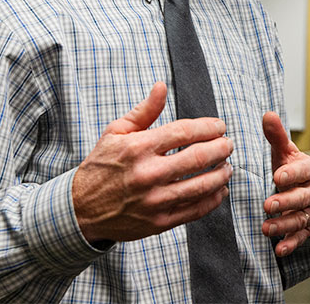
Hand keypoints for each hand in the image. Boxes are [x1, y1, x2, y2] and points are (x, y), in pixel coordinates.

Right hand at [72, 82, 233, 243]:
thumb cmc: (101, 165)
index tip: (220, 126)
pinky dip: (213, 200)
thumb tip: (161, 86)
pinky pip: (194, 211)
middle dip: (221, 148)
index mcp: (138, 148)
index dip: (208, 127)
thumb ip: (144, 111)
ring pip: (200, 186)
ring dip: (221, 174)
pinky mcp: (158, 222)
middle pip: (197, 158)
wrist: (80, 209)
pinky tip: (220, 190)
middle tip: (229, 144)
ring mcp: (154, 200)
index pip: (184, 132)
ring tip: (228, 167)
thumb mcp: (116, 132)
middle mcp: (147, 174)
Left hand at [261, 111, 309, 256]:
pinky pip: (302, 237)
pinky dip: (291, 244)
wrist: (308, 190)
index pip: (305, 171)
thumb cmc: (293, 169)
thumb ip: (277, 136)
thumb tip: (268, 115)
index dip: (293, 174)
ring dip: (284, 225)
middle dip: (286, 202)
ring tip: (266, 228)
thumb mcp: (285, 153)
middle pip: (303, 198)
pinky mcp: (309, 227)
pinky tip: (279, 249)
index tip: (277, 176)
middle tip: (267, 205)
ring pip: (301, 219)